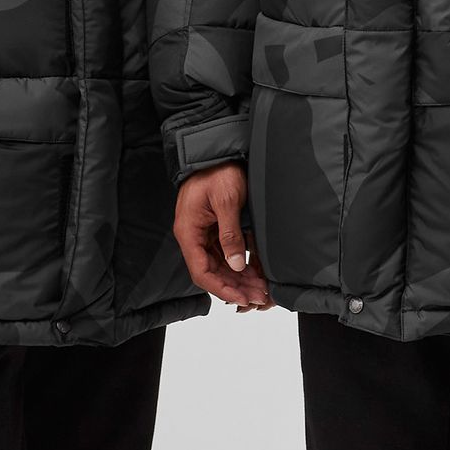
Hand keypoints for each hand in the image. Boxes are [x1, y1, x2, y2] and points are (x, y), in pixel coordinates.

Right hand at [173, 162, 272, 311]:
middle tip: (259, 296)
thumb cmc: (218, 171)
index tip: (243, 298)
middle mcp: (193, 236)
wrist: (217, 151)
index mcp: (189, 232)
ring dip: (239, 279)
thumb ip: (230, 234)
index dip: (222, 288)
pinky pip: (224, 254)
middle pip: (212, 272)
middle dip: (235, 287)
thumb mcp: (226, 200)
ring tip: (260, 288)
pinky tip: (255, 272)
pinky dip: (239, 265)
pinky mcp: (214, 229)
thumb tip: (236, 265)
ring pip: (219, 266)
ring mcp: (203, 233)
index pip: (201, 272)